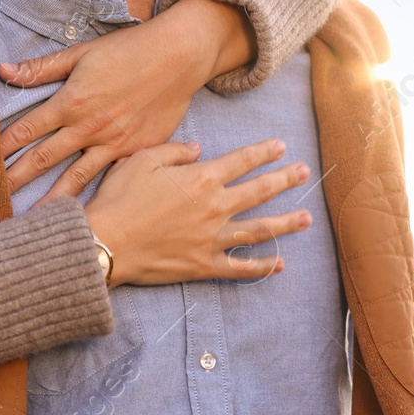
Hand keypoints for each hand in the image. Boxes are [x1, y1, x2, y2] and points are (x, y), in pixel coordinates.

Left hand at [0, 0, 255, 199]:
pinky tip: (80, 216)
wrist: (180, 56)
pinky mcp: (136, 152)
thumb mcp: (82, 54)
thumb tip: (3, 70)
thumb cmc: (129, 50)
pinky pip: (108, 179)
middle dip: (13, 181)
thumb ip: (42, 69)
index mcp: (71, 101)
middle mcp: (89, 127)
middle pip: (42, 159)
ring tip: (30, 223)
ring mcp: (113, 143)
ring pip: (74, 180)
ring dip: (49, 202)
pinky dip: (92, 198)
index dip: (0, 148)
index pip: (25, 129)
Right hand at [83, 138, 312, 285]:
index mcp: (201, 178)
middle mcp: (215, 207)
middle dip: (285, 180)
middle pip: (260, 191)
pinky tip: (279, 264)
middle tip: (306, 173)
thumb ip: (174, 151)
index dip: (264, 152)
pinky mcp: (204, 264)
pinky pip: (240, 268)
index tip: (282, 147)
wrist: (107, 243)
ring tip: (306, 218)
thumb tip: (198, 149)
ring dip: (286, 223)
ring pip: (259, 229)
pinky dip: (261, 267)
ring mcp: (212, 238)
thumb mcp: (141, 160)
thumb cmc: (119, 199)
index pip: (242, 161)